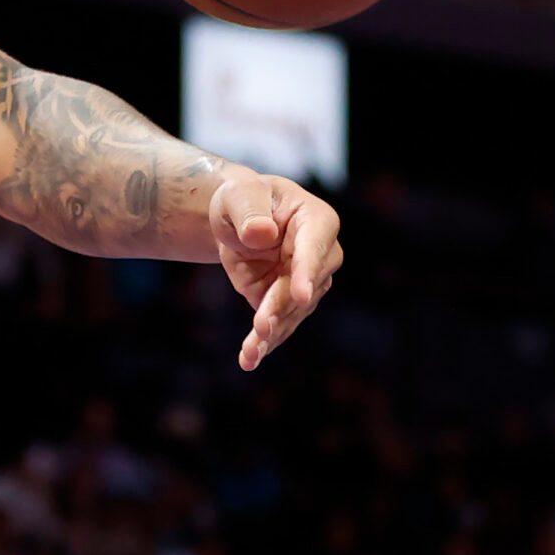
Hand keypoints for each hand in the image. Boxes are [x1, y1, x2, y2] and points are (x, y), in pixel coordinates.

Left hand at [208, 171, 342, 371]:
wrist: (234, 218)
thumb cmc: (242, 198)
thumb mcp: (239, 194)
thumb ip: (250, 210)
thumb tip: (261, 234)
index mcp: (316, 221)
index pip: (315, 249)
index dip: (307, 272)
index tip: (302, 297)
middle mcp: (320, 256)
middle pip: (304, 287)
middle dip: (282, 308)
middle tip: (262, 327)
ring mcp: (305, 282)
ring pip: (292, 313)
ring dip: (272, 334)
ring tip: (251, 352)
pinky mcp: (284, 302)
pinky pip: (278, 325)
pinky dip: (263, 344)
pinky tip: (249, 360)